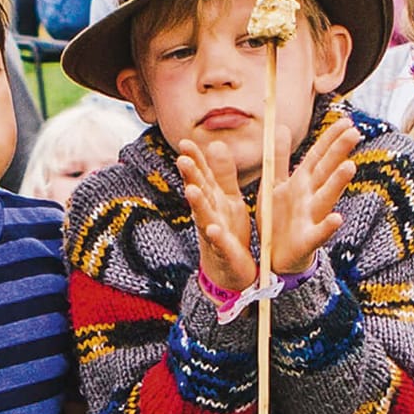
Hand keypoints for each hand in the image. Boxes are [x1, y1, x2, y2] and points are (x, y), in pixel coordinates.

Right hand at [179, 136, 256, 293]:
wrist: (230, 270)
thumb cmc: (228, 230)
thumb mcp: (229, 199)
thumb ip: (223, 174)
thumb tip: (217, 143)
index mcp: (212, 200)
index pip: (203, 176)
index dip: (195, 160)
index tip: (186, 142)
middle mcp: (208, 214)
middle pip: (199, 193)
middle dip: (191, 177)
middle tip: (182, 160)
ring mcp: (213, 233)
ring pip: (204, 216)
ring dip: (197, 204)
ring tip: (191, 191)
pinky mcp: (223, 252)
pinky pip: (219, 244)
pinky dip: (216, 237)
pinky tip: (213, 229)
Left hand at [269, 117, 357, 278]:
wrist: (277, 258)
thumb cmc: (279, 221)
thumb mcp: (275, 184)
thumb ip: (279, 157)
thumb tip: (281, 127)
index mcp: (301, 183)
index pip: (318, 156)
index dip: (330, 138)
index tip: (346, 120)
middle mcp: (310, 197)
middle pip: (325, 171)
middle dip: (339, 153)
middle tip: (354, 133)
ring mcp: (311, 218)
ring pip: (326, 197)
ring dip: (337, 183)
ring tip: (349, 166)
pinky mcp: (308, 240)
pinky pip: (319, 233)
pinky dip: (328, 226)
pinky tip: (338, 218)